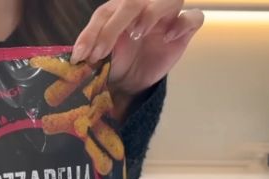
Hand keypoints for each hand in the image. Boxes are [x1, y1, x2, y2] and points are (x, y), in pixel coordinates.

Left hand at [72, 0, 203, 117]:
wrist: (132, 80)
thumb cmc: (115, 62)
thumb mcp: (100, 59)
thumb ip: (90, 53)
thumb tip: (76, 58)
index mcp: (116, 10)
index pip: (103, 14)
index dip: (90, 33)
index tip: (80, 56)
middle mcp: (141, 8)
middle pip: (131, 3)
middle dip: (113, 28)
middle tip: (101, 53)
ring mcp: (164, 16)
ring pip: (165, 0)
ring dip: (149, 14)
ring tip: (137, 33)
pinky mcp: (183, 30)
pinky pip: (192, 18)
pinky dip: (182, 24)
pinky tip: (168, 37)